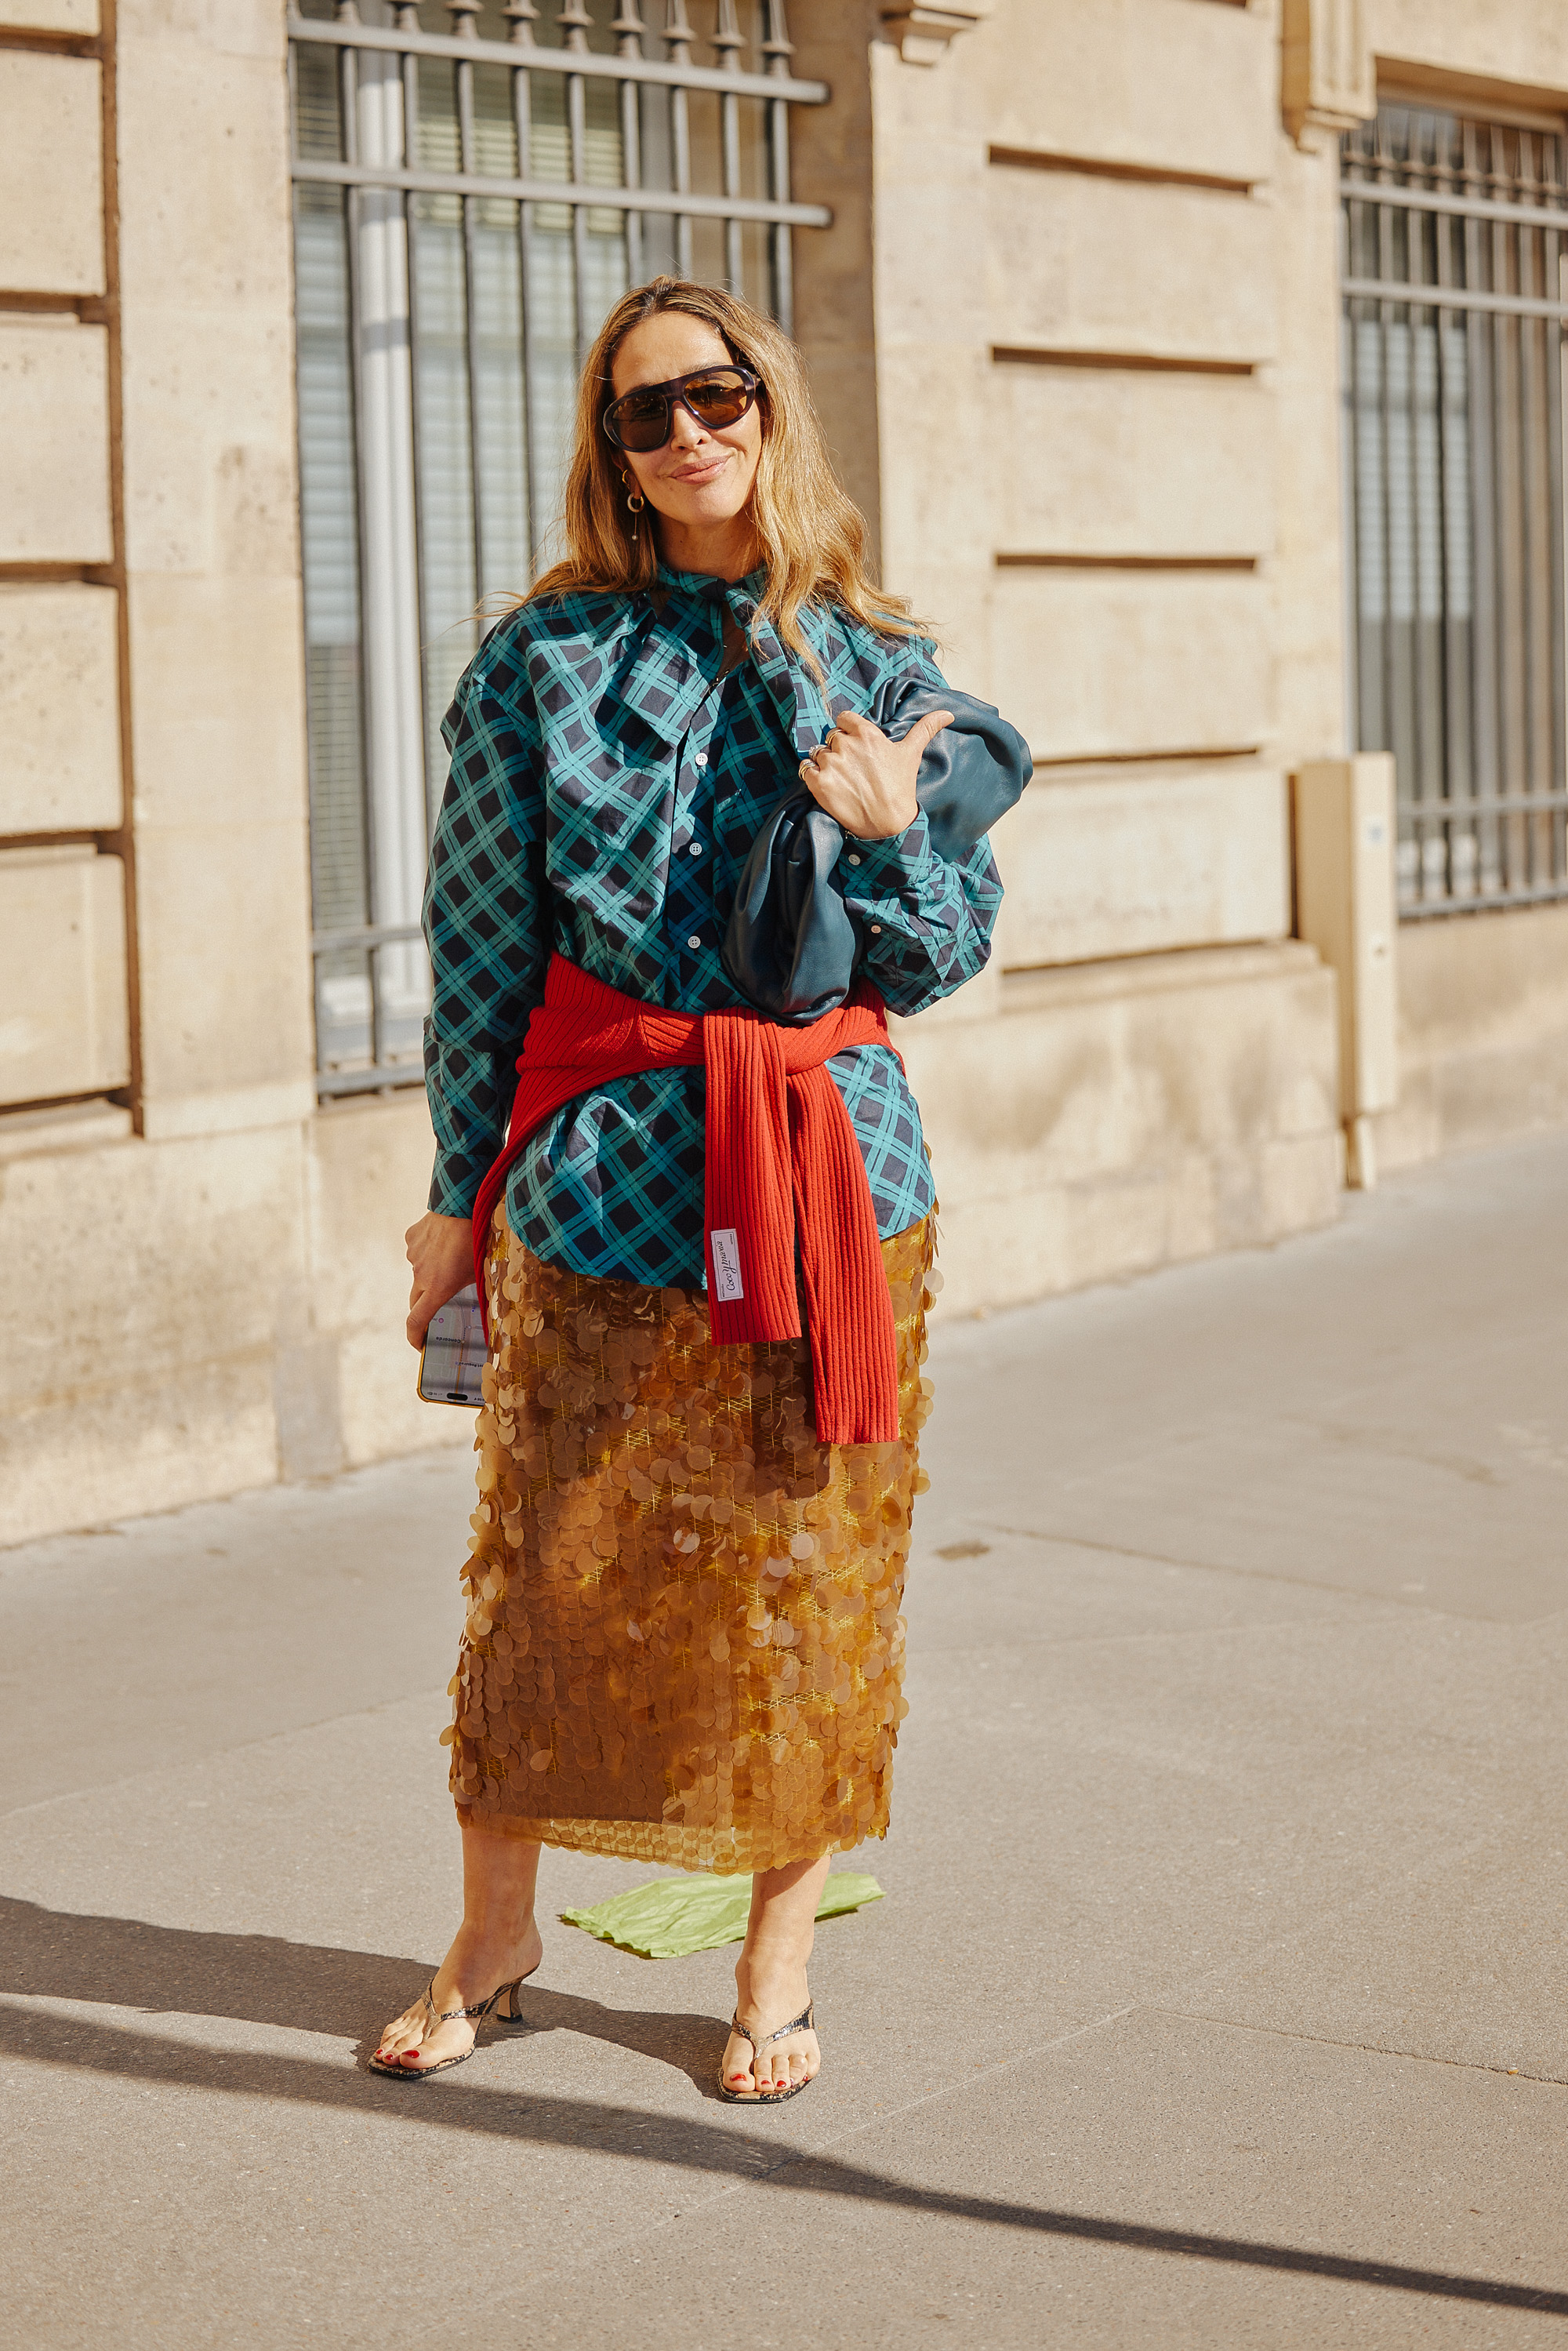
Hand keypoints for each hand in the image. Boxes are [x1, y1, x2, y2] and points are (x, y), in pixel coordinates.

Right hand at [406, 1211, 474, 1349]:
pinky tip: (445, 1240)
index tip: (420, 1344)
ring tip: (454, 1257)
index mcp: (437, 1287)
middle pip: (416, 1299)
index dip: (414, 1336)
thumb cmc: (478, 1238)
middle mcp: (421, 1274)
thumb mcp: (481, 1268)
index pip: (416, 1321)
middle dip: (425, 1306)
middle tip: (440, 1304)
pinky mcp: (411, 1237)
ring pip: (420, 1270)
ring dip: (433, 1270)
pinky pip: (419, 1249)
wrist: (461, 1201)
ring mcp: (414, 1255)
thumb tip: (486, 1301)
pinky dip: (429, 1249)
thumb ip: (474, 1286)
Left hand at [798, 707, 952, 840]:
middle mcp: (847, 745)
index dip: (848, 731)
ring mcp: (831, 764)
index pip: (844, 719)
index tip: (855, 746)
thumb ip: (925, 728)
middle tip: (852, 768)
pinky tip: (826, 783)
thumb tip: (947, 712)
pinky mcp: (819, 783)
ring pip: (818, 752)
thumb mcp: (912, 754)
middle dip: (838, 748)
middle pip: (831, 736)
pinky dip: (811, 774)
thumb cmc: (901, 787)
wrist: (888, 824)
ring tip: (841, 778)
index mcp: (867, 734)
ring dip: (825, 762)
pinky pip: (805, 768)